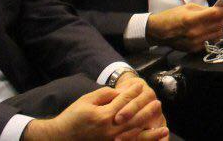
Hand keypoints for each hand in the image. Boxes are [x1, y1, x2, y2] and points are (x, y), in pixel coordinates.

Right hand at [24, 85, 167, 140]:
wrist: (60, 138)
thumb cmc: (72, 117)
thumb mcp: (86, 100)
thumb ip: (104, 95)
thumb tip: (120, 92)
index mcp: (104, 116)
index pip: (124, 101)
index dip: (132, 92)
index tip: (140, 86)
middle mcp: (109, 130)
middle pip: (134, 118)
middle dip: (147, 110)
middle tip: (158, 103)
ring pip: (134, 134)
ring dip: (149, 129)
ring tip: (162, 125)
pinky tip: (149, 138)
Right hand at [145, 3, 222, 52]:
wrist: (158, 32)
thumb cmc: (172, 16)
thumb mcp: (187, 7)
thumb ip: (204, 10)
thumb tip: (218, 10)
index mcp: (191, 19)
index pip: (215, 14)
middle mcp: (195, 33)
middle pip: (219, 24)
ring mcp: (195, 43)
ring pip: (217, 34)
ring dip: (222, 26)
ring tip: (222, 19)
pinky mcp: (194, 49)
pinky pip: (211, 41)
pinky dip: (215, 35)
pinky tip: (213, 29)